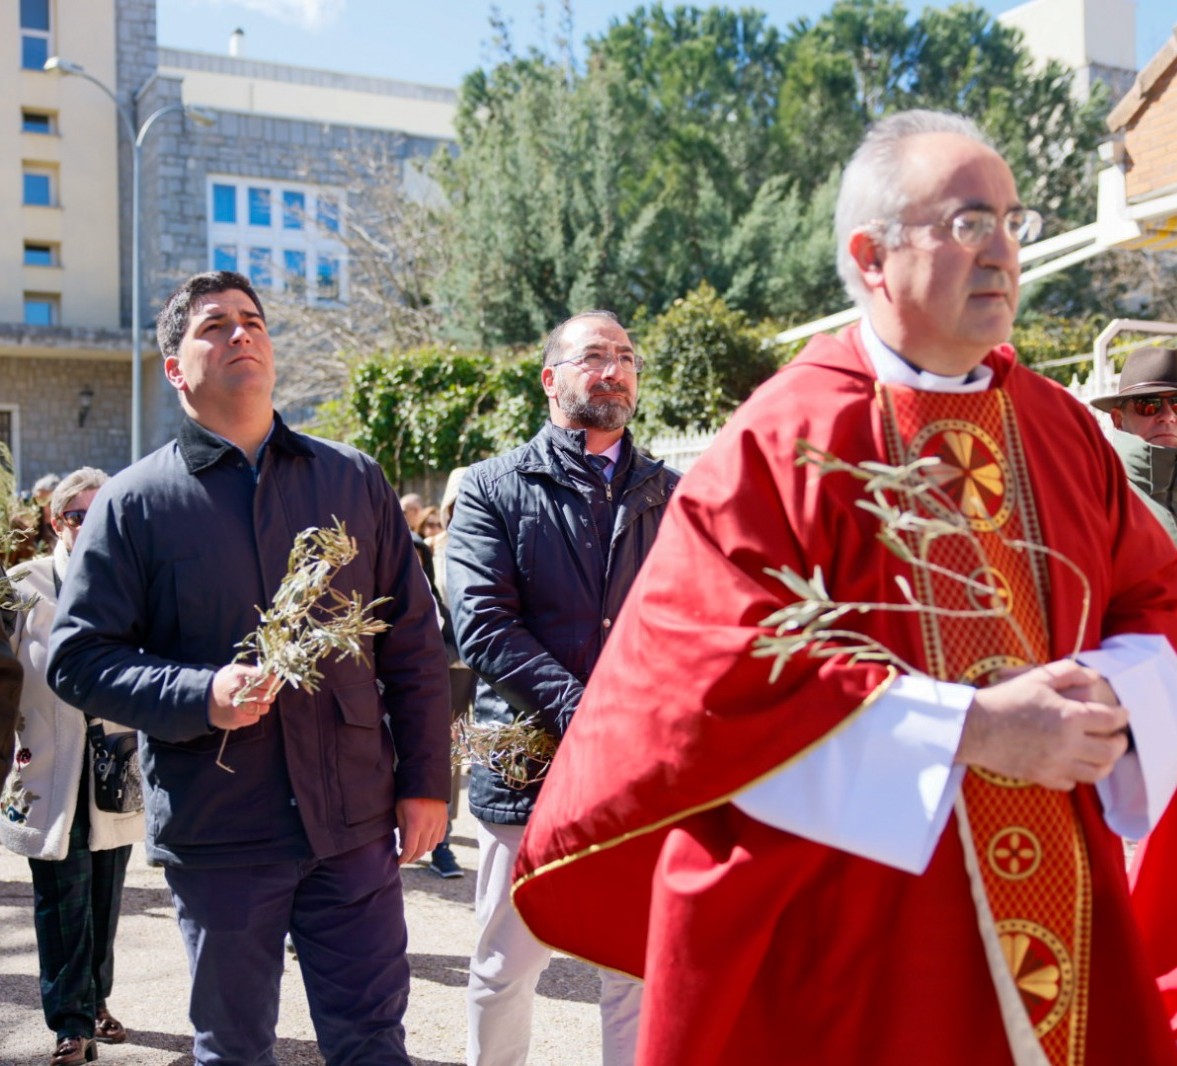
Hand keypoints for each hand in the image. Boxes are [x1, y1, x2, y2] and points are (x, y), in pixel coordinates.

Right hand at [208, 663, 279, 729]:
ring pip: (264, 708)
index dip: (273, 681)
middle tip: (265, 692)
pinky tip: (246, 709)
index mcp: (240, 676)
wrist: (204, 699)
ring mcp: (239, 707)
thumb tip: (273, 673)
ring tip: (254, 701)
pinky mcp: (237, 719)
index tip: (274, 681)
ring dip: (263, 705)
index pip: (266, 679)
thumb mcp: (236, 670)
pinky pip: (256, 718)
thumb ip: (254, 670)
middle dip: (270, 693)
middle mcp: (240, 692)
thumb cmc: (224, 682)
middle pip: (268, 695)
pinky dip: (254, 714)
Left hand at [395, 797, 447, 865]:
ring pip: (431, 846)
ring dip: (423, 850)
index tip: (399, 862)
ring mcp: (438, 824)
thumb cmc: (408, 796)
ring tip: (415, 848)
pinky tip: (425, 839)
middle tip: (406, 858)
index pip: (410, 849)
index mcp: (415, 824)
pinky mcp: (444, 821)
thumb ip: (402, 831)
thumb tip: (403, 846)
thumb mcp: (400, 812)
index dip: (404, 858)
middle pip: (421, 851)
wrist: (426, 781)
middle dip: (412, 857)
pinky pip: (439, 838)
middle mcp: (429, 826)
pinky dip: (432, 842)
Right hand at [957, 660, 1128, 789]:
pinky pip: (1070, 783)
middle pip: (1110, 751)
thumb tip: (1093, 676)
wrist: (974, 727)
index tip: (1122, 714)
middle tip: (1117, 737)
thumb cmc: (1004, 699)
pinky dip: (1077, 775)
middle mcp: (1067, 744)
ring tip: (1102, 755)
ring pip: (1095, 773)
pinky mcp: (1041, 777)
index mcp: (1069, 717)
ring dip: (1105, 763)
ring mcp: (1055, 764)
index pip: (1109, 720)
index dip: (1121, 716)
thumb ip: (1067, 672)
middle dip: (1119, 743)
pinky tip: (1072, 764)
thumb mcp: (1036, 677)